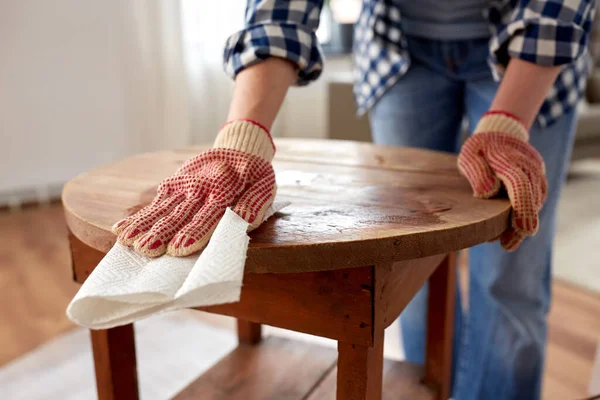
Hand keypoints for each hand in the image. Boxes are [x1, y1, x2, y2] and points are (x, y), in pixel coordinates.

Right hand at [112, 120, 276, 256]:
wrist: (237, 148)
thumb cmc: (253, 175)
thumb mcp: (263, 185)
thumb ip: (254, 204)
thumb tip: (244, 221)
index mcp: (224, 190)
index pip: (207, 215)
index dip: (192, 233)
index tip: (177, 249)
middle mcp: (199, 188)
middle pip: (179, 215)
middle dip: (161, 233)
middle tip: (147, 249)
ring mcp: (183, 185)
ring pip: (161, 209)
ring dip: (144, 226)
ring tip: (127, 241)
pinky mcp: (173, 184)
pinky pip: (155, 202)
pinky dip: (139, 215)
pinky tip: (121, 228)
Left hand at [458, 111, 546, 250]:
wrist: (501, 134)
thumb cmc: (480, 148)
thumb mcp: (470, 154)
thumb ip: (477, 172)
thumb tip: (488, 193)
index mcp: (509, 159)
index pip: (520, 184)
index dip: (523, 208)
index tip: (523, 229)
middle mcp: (528, 166)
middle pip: (531, 198)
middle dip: (522, 224)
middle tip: (507, 245)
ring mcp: (536, 173)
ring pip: (536, 202)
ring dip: (524, 223)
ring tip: (507, 241)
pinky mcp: (537, 181)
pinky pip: (536, 200)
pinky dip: (526, 215)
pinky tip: (513, 229)